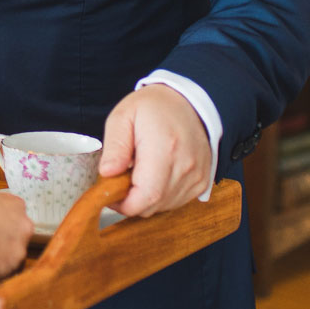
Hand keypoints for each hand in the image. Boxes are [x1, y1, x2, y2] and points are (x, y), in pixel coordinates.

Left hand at [99, 84, 212, 217]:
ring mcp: (196, 177)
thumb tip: (108, 173)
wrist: (190, 102)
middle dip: (131, 199)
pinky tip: (156, 174)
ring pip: (162, 207)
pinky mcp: (202, 182)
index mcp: (164, 150)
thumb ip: (114, 146)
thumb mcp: (123, 116)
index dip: (122, 203)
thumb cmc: (154, 107)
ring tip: (141, 171)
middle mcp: (185, 167)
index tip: (110, 192)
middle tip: (122, 177)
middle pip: (151, 206)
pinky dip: (161, 195)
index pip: (144, 197)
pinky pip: (175, 201)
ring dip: (146, 197)